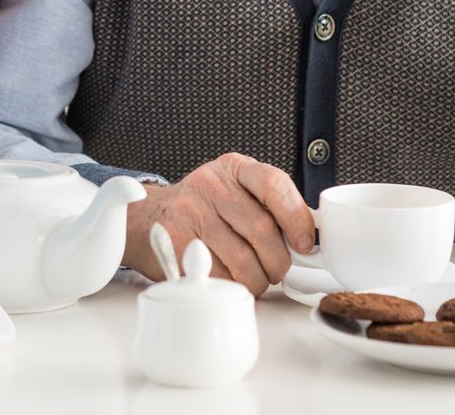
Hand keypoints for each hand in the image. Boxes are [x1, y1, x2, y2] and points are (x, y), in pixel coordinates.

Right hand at [122, 154, 315, 294]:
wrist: (147, 218)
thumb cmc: (202, 209)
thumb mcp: (234, 191)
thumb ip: (268, 206)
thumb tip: (307, 238)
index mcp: (233, 168)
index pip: (274, 184)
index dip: (296, 218)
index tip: (304, 244)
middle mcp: (210, 184)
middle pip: (262, 230)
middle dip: (277, 261)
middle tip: (276, 270)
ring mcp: (189, 212)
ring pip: (243, 260)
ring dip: (257, 280)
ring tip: (253, 277)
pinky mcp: (176, 243)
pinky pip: (219, 276)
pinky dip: (231, 286)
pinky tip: (228, 278)